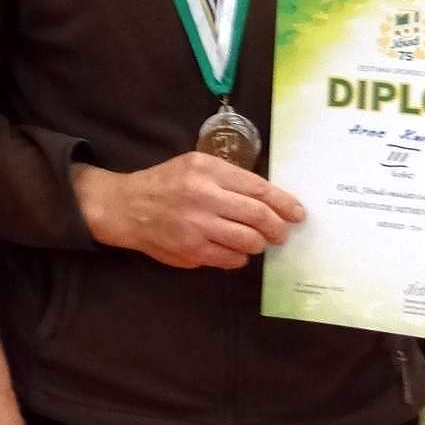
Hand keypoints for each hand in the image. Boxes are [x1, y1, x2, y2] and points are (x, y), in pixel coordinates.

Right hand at [74, 154, 304, 269]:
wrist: (126, 207)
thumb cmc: (166, 184)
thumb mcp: (195, 165)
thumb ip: (229, 178)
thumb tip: (270, 199)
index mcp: (206, 170)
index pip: (258, 189)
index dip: (284, 203)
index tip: (298, 213)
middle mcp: (202, 196)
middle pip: (258, 216)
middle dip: (277, 228)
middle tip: (281, 233)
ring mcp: (196, 226)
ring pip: (248, 241)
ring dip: (259, 243)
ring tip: (257, 241)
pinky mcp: (191, 251)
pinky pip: (230, 259)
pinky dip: (239, 257)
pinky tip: (234, 250)